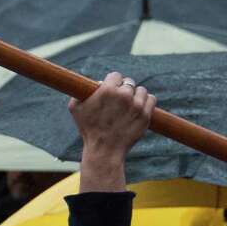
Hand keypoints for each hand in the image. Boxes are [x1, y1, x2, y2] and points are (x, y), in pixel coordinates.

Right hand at [69, 71, 155, 192]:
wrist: (104, 150)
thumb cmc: (88, 129)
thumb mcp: (75, 108)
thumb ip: (80, 92)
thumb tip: (90, 85)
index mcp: (107, 90)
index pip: (116, 75)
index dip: (112, 82)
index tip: (111, 88)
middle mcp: (124, 95)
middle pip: (129, 82)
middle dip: (123, 89)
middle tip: (119, 99)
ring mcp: (137, 105)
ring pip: (141, 90)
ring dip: (135, 95)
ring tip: (129, 104)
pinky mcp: (146, 115)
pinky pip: (151, 99)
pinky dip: (146, 102)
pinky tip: (138, 107)